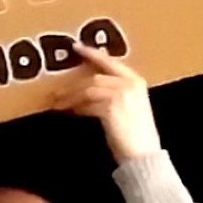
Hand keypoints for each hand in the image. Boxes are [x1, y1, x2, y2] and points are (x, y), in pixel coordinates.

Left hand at [52, 42, 161, 163]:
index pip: (110, 62)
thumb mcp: (131, 105)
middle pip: (95, 78)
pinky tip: (70, 111)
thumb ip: (116, 90)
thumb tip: (92, 82)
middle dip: (74, 84)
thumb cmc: (137, 135)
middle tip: (58, 88)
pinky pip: (87, 104)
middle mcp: (129, 84)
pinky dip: (76, 108)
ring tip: (59, 102)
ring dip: (71, 97)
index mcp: (136, 81)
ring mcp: (121, 94)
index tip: (77, 47)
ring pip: (88, 90)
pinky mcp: (111, 107)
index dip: (92, 53)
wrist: (144, 155)